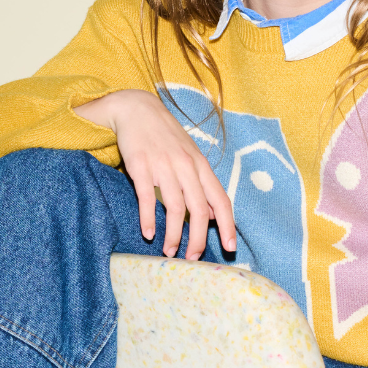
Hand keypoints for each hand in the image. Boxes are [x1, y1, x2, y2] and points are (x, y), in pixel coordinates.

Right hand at [74, 89, 235, 255]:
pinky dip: (148, 219)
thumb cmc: (166, 136)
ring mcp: (163, 166)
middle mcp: (186, 167)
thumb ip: (203, 184)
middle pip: (199, 210)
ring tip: (170, 252)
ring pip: (175, 208)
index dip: (228, 226)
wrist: (137, 109)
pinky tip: (148, 234)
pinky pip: (147, 198)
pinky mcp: (140, 166)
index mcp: (201, 166)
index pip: (221, 200)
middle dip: (198, 239)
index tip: (230, 248)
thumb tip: (215, 214)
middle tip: (193, 259)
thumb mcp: (191, 156)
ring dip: (174, 235)